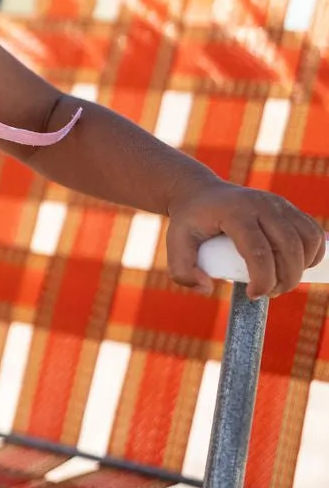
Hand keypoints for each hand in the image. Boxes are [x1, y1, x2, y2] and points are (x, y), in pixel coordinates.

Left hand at [165, 182, 324, 298]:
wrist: (200, 193)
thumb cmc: (189, 221)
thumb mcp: (175, 244)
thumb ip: (182, 272)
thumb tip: (207, 288)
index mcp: (234, 212)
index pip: (259, 251)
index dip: (263, 280)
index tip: (253, 295)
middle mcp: (260, 205)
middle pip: (288, 248)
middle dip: (285, 280)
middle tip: (268, 294)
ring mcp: (277, 204)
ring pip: (306, 240)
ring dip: (300, 268)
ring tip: (280, 281)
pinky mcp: (288, 207)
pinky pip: (312, 232)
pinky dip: (312, 254)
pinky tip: (297, 266)